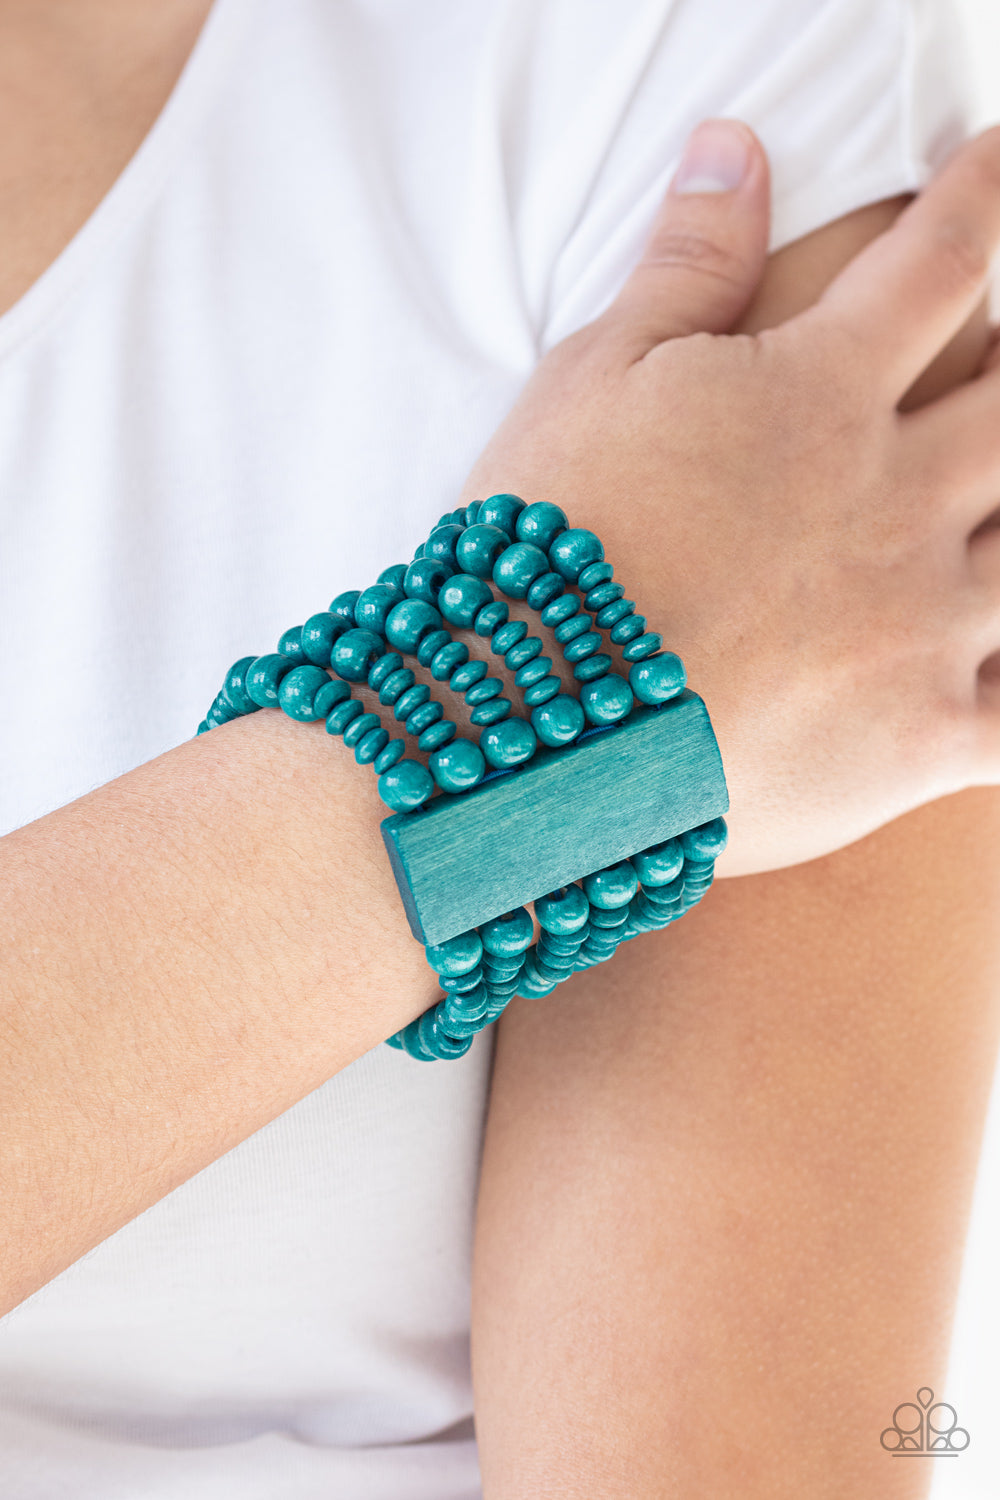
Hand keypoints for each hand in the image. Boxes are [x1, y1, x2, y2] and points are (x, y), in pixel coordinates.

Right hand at [460, 119, 999, 875]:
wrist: (528, 733)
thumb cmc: (545, 548)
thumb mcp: (589, 382)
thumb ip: (684, 267)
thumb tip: (735, 147)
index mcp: (822, 395)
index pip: (944, 260)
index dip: (983, 194)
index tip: (994, 160)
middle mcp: (898, 497)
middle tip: (995, 367)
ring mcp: (924, 622)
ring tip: (980, 512)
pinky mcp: (922, 734)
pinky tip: (994, 668)